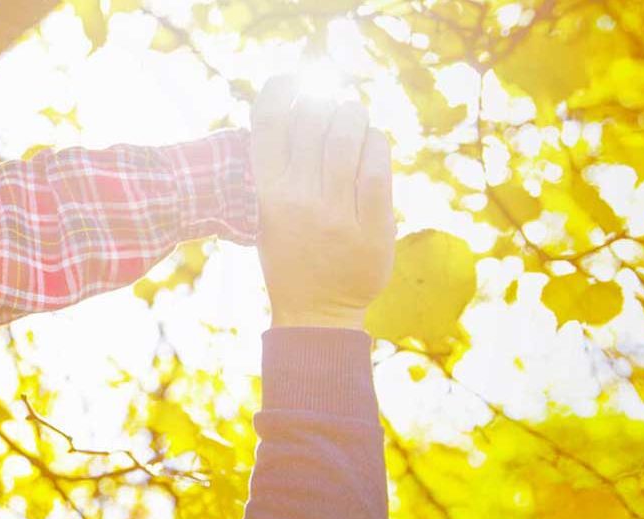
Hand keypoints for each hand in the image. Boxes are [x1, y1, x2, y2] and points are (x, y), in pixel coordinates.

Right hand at [250, 76, 394, 329]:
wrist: (316, 313)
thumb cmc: (290, 256)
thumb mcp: (267, 215)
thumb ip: (278, 171)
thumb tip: (300, 110)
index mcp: (266, 195)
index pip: (267, 124)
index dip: (279, 90)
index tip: (291, 81)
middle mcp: (298, 200)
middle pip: (313, 121)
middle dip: (326, 105)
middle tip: (332, 110)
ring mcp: (336, 214)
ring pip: (348, 137)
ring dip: (354, 117)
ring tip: (354, 119)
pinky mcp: (372, 226)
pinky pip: (377, 168)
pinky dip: (376, 144)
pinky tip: (372, 143)